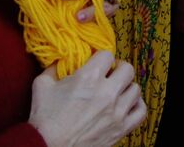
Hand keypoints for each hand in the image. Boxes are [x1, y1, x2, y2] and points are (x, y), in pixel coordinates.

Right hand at [28, 51, 146, 146]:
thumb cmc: (45, 119)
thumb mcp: (42, 85)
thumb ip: (53, 68)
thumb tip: (60, 60)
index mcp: (89, 78)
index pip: (107, 55)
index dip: (101, 58)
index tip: (97, 63)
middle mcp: (107, 93)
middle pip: (127, 69)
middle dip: (118, 69)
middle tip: (110, 73)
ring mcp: (117, 112)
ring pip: (136, 89)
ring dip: (126, 87)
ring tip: (117, 90)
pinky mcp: (121, 129)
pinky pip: (141, 112)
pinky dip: (136, 106)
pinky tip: (127, 104)